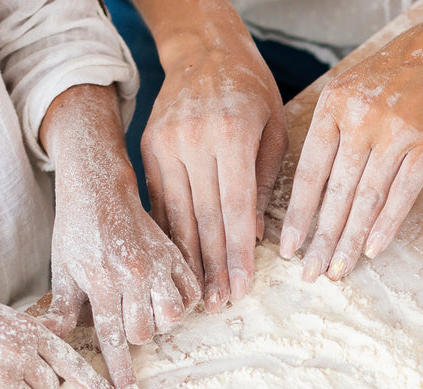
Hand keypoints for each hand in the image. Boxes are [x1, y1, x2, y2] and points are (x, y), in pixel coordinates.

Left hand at [38, 85, 200, 388]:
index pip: (112, 338)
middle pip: (143, 332)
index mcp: (101, 280)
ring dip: (158, 322)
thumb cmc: (76, 229)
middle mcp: (133, 274)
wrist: (99, 187)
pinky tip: (163, 296)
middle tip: (122, 317)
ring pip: (171, 316)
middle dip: (133, 335)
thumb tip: (49, 341)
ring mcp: (158, 264)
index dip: (119, 373)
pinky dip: (180, 303)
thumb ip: (62, 309)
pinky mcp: (175, 255)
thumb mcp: (62, 268)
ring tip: (143, 310)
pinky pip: (189, 294)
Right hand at [141, 24, 286, 308]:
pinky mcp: (148, 150)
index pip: (236, 207)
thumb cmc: (251, 89)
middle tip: (221, 304)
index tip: (243, 288)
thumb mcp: (274, 128)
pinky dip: (169, 236)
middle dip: (214, 266)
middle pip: (204, 218)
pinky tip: (177, 265)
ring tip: (200, 297)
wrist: (203, 50)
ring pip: (178, 215)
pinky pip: (160, 202)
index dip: (239, 252)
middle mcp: (193, 141)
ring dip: (188, 261)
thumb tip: (258, 238)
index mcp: (231, 134)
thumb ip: (267, 182)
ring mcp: (165, 146)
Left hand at [280, 32, 422, 280]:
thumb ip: (331, 133)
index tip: (288, 247)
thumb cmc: (395, 76)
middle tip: (310, 272)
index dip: (297, 214)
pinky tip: (373, 249)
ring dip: (352, 240)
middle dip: (321, 239)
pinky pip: (402, 192)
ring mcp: (396, 133)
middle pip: (336, 193)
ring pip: (367, 198)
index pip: (309, 173)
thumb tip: (312, 191)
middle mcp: (361, 121)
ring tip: (339, 269)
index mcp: (334, 108)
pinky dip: (387, 224)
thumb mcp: (351, 90)